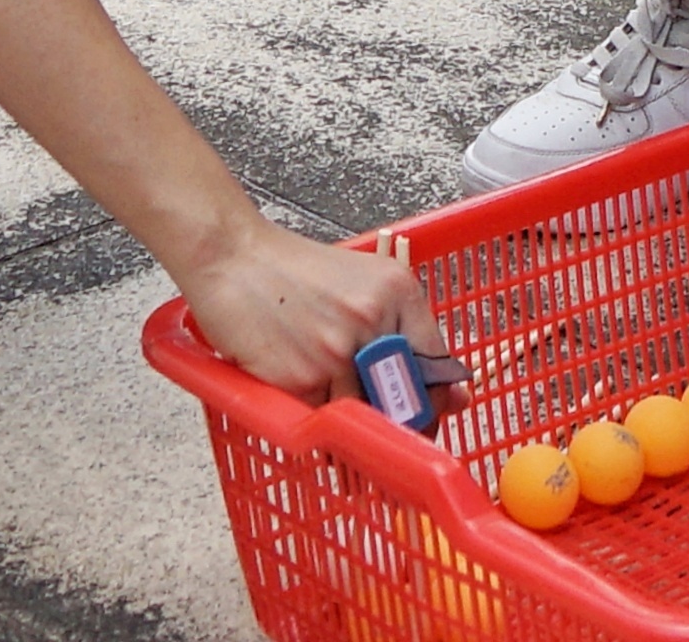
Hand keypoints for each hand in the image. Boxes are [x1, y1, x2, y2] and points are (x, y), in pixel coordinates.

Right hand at [180, 216, 435, 403]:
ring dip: (353, 425)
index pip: (436, 363)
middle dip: (398, 422)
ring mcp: (336, 351)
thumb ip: (402, 331)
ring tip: (335, 406)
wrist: (235, 258)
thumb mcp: (362, 283)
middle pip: (404, 398)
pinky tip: (309, 401)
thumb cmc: (294, 272)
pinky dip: (319, 424)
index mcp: (398, 291)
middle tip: (387, 429)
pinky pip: (324, 422)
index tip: (430, 414)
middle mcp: (373, 320)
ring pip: (363, 417)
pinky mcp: (301, 378)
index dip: (436, 399)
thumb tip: (453, 392)